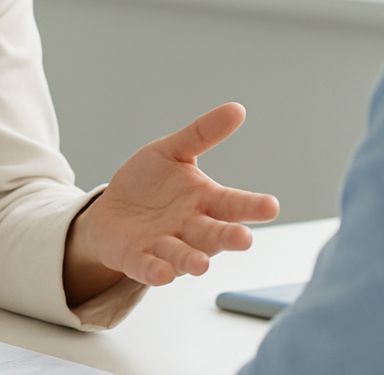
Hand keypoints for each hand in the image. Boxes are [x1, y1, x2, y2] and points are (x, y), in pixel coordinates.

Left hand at [63, 102, 280, 302]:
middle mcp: (191, 228)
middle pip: (214, 234)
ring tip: (201, 265)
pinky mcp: (138, 259)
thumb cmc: (150, 183)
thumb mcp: (173, 151)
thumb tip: (237, 109)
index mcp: (204, 201)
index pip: (233, 204)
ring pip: (184, 256)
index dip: (252, 206)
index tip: (272, 206)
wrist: (112, 210)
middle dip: (228, 237)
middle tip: (245, 240)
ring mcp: (165, 246)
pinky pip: (148, 267)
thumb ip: (203, 133)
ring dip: (192, 260)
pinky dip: (156, 271)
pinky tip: (162, 273)